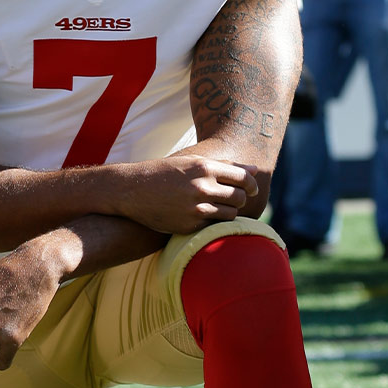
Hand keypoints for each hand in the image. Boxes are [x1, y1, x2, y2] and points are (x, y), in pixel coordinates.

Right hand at [107, 156, 257, 234]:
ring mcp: (195, 208)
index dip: (252, 185)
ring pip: (231, 214)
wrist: (132, 190)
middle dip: (241, 198)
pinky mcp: (189, 226)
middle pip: (240, 197)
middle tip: (234, 198)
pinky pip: (214, 226)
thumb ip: (224, 165)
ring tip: (217, 206)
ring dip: (229, 211)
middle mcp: (201, 187)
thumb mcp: (191, 161)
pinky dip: (213, 222)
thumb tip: (254, 171)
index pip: (243, 178)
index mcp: (204, 167)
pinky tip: (203, 215)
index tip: (252, 189)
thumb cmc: (165, 172)